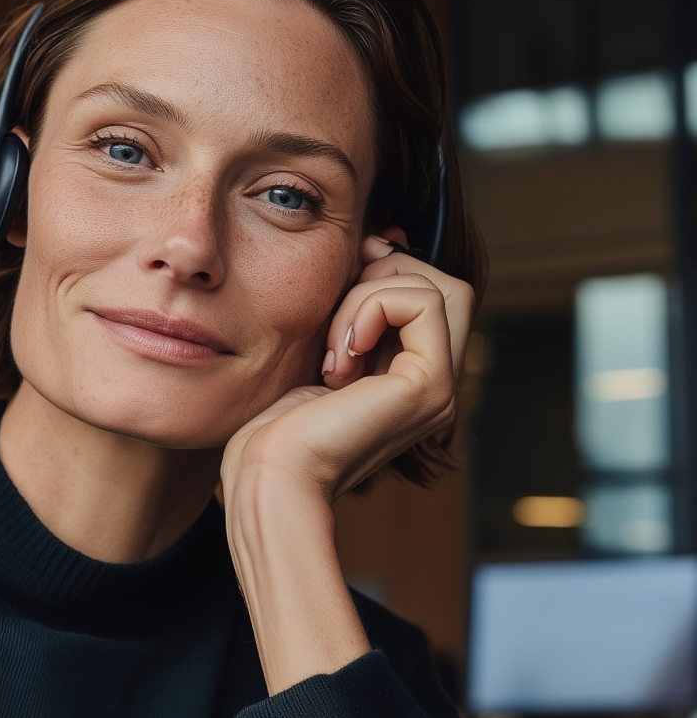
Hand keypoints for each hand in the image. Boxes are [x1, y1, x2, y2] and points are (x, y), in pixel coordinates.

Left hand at [219, 228, 474, 693]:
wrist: (269, 474)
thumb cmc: (280, 422)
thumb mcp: (322, 348)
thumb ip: (354, 309)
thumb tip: (378, 243)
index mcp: (413, 376)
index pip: (431, 293)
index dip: (390, 267)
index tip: (347, 272)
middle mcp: (436, 384)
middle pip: (448, 286)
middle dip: (388, 274)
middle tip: (339, 311)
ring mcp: (439, 388)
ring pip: (441, 288)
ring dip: (372, 294)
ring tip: (334, 347)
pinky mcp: (429, 387)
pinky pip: (419, 303)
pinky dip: (370, 308)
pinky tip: (339, 356)